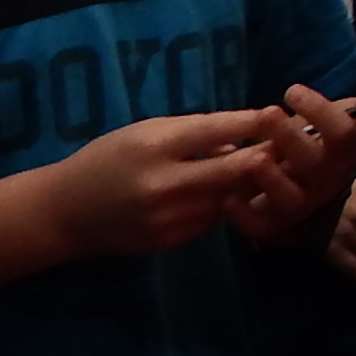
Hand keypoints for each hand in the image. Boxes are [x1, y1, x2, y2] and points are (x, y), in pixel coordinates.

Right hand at [46, 111, 308, 258]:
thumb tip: (241, 138)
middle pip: (231, 171)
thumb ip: (190, 134)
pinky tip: (230, 193)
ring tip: (267, 168)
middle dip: (264, 158)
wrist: (67, 212)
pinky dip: (224, 204)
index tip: (275, 113)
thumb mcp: (144, 132)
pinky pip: (212, 219)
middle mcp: (163, 184)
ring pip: (228, 198)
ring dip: (248, 184)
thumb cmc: (107, 159)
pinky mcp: (171, 241)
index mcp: (153, 147)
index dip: (249, 122)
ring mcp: (168, 218)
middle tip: (289, 146)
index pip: (213, 130)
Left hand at [226, 85, 355, 248]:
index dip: (321, 112)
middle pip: (313, 163)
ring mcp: (299, 208)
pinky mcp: (273, 227)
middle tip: (268, 112)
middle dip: (290, 138)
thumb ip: (354, 114)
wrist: (308, 205)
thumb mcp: (333, 133)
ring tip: (253, 158)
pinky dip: (244, 216)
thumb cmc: (315, 156)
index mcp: (340, 159)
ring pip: (290, 198)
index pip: (342, 136)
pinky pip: (261, 227)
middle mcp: (324, 185)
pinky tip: (228, 199)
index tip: (292, 91)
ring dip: (272, 179)